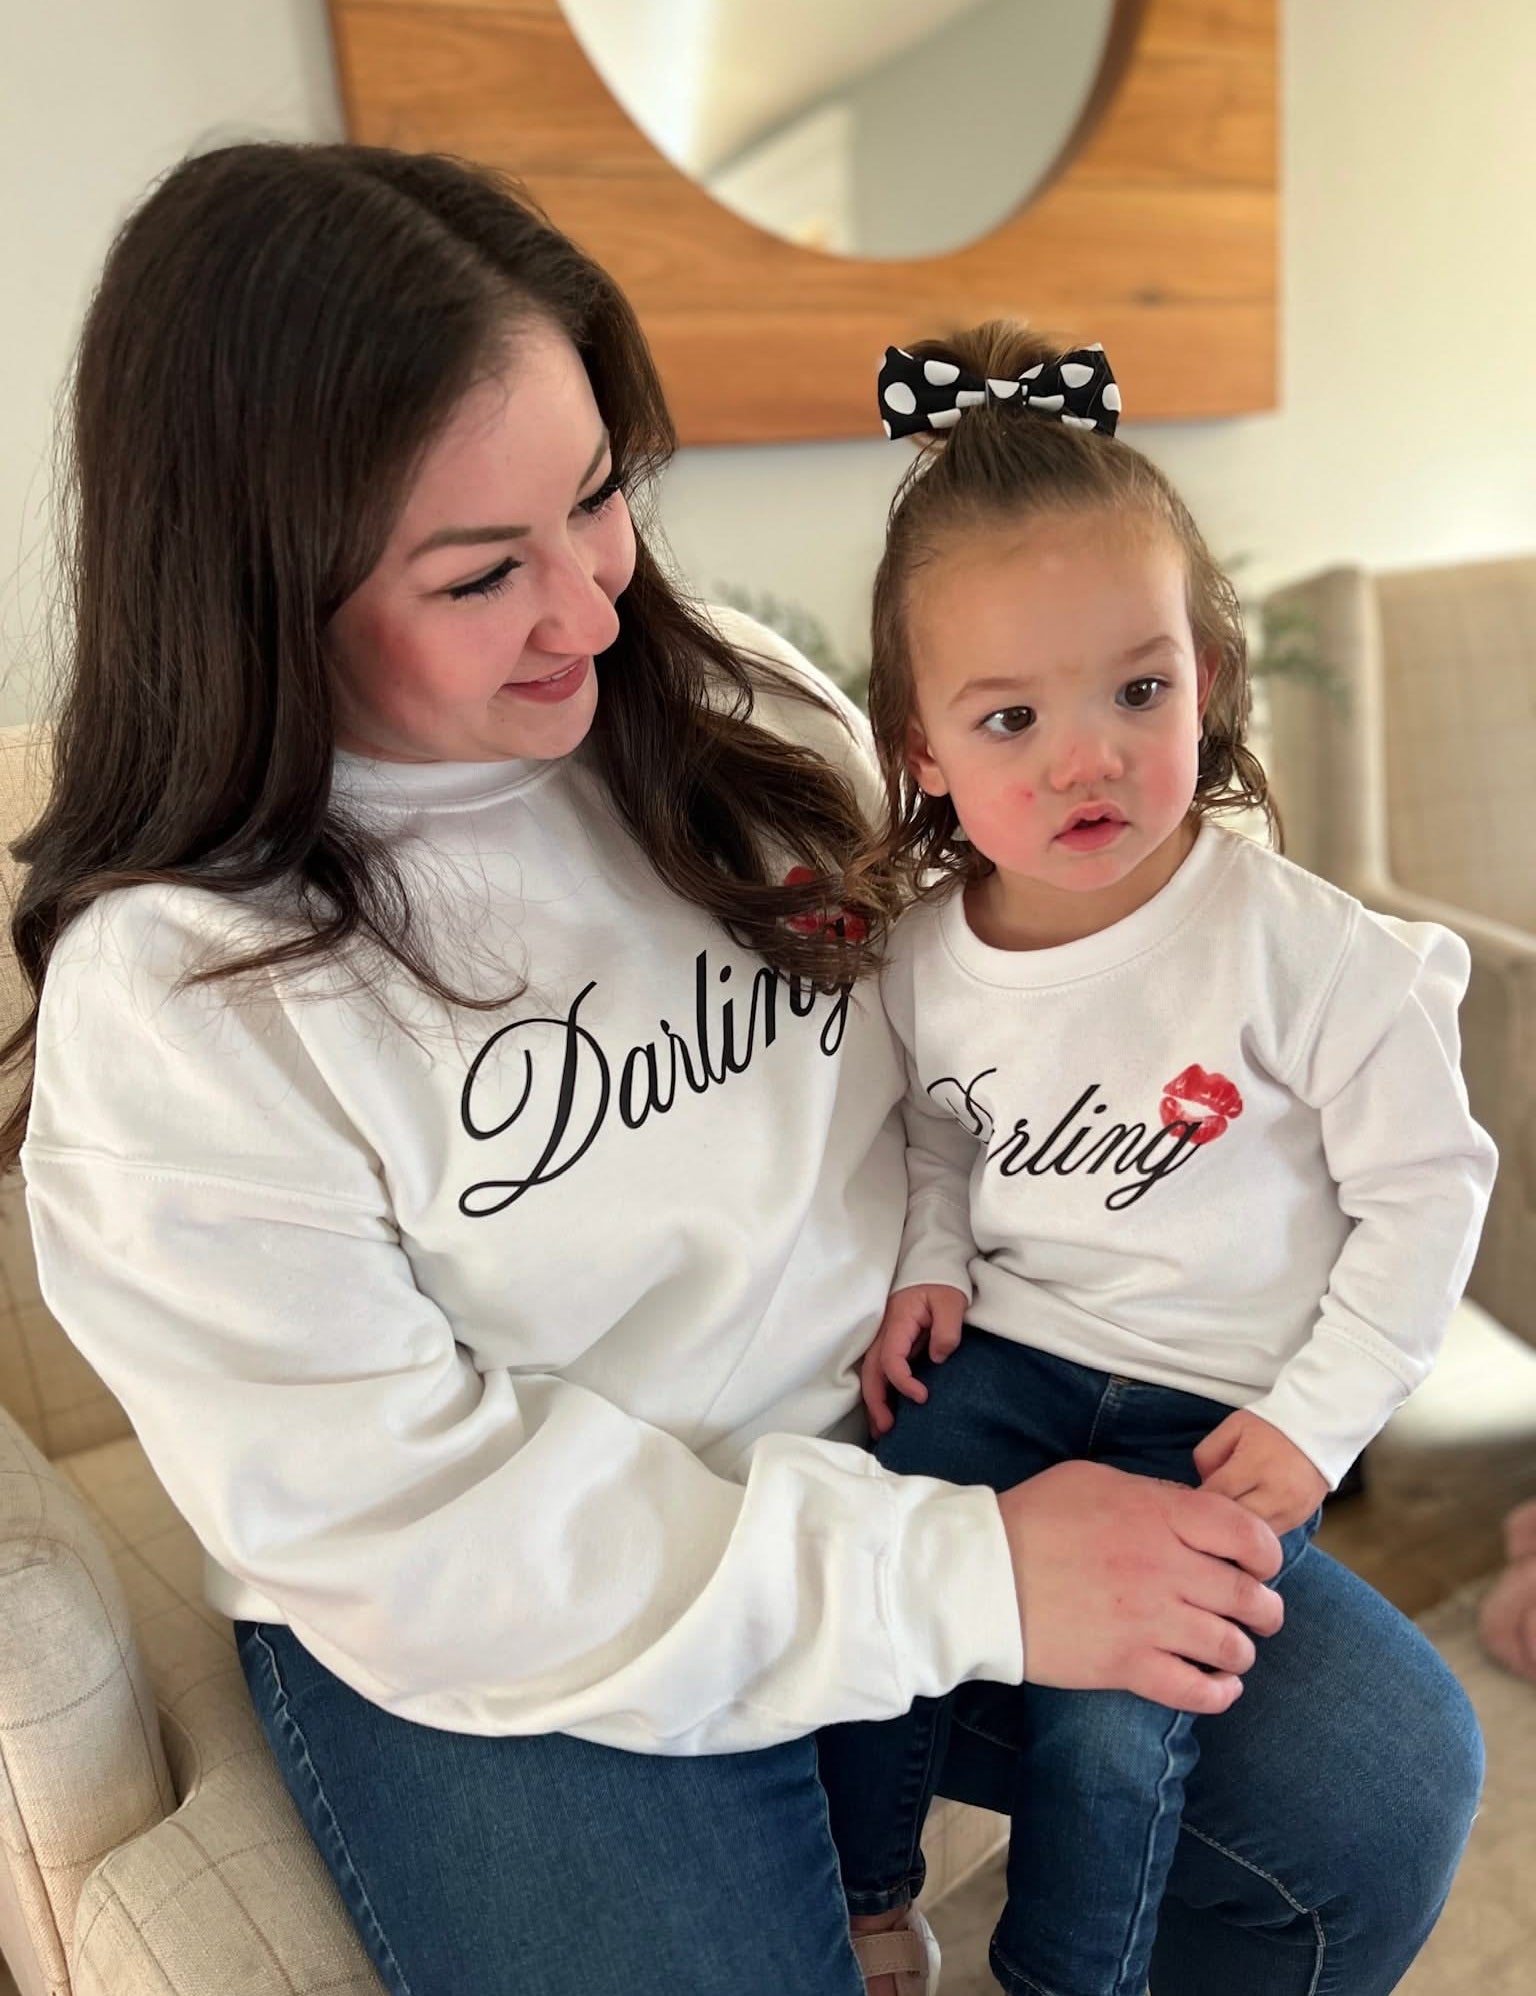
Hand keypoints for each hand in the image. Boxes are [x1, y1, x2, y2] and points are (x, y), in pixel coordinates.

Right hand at [859, 1284, 967, 1437]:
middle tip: (888, 1429)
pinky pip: (881, 1369)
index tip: (923, 1396)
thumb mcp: (951, 1302)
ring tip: (882, 1429)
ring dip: (875, 1400)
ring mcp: (886, 1336)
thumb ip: (947, 1330)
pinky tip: (887, 1409)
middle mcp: (886, 1331)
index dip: (903, 1382)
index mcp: (898, 1321)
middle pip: (872, 1371)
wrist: (934, 1265)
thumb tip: (938, 1358)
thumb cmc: (943, 1283)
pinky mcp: (893, 1341)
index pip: (891, 1359)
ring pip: (872, 1373)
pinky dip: (881, 1390)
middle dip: (876, 1402)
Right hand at [997, 1460, 1284, 1713]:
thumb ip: (1153, 1495)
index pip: (1247, 1534)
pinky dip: (1218, 1693)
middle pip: (1250, 1597)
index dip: (1265, 1553)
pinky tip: (1217, 1686)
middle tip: (1259, 1613)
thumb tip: (1189, 1513)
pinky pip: (1196, 1691)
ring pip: (1232, 1647)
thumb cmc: (1033, 1518)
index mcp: (1160, 1516)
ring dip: (1241, 1650)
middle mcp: (1166, 1569)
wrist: (982, 1574)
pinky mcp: (1127, 1666)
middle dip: (1265, 1609)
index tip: (1259, 1563)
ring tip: (1230, 1649)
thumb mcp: (1096, 1480)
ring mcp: (1149, 1621)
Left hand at [1194, 1409, 1328, 1534]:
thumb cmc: (1270, 1427)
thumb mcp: (1232, 1427)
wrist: (1318, 1429)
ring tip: (1225, 1519)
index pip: (1218, 1494)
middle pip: (1235, 1522)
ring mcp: (1291, 1510)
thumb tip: (1202, 1485)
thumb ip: (1208, 1454)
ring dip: (1236, 1530)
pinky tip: (1246, 1521)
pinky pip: (1270, 1536)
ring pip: (1253, 1536)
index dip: (1198, 1500)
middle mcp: (1276, 1492)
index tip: (1188, 1501)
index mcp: (1255, 1465)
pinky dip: (1255, 1532)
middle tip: (1204, 1514)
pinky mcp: (1301, 1520)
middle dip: (1216, 1519)